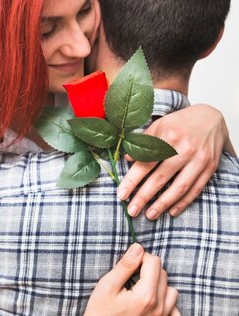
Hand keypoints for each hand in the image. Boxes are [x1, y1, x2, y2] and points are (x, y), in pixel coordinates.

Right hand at [85, 244, 179, 315]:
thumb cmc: (100, 312)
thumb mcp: (107, 286)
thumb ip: (125, 266)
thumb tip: (137, 248)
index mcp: (145, 296)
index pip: (154, 262)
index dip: (141, 257)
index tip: (129, 263)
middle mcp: (158, 307)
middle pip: (163, 274)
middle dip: (148, 269)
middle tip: (130, 275)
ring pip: (171, 290)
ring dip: (158, 284)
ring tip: (140, 288)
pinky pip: (174, 309)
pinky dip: (166, 302)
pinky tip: (152, 302)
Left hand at [117, 104, 231, 219]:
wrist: (211, 118)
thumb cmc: (179, 122)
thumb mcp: (158, 125)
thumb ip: (143, 142)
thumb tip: (127, 159)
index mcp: (168, 136)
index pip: (145, 163)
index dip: (132, 180)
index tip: (121, 194)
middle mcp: (184, 149)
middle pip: (160, 178)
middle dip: (144, 197)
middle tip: (131, 210)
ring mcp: (199, 160)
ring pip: (179, 187)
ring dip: (163, 204)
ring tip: (149, 215)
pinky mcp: (210, 167)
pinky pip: (196, 189)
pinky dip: (184, 202)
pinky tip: (172, 211)